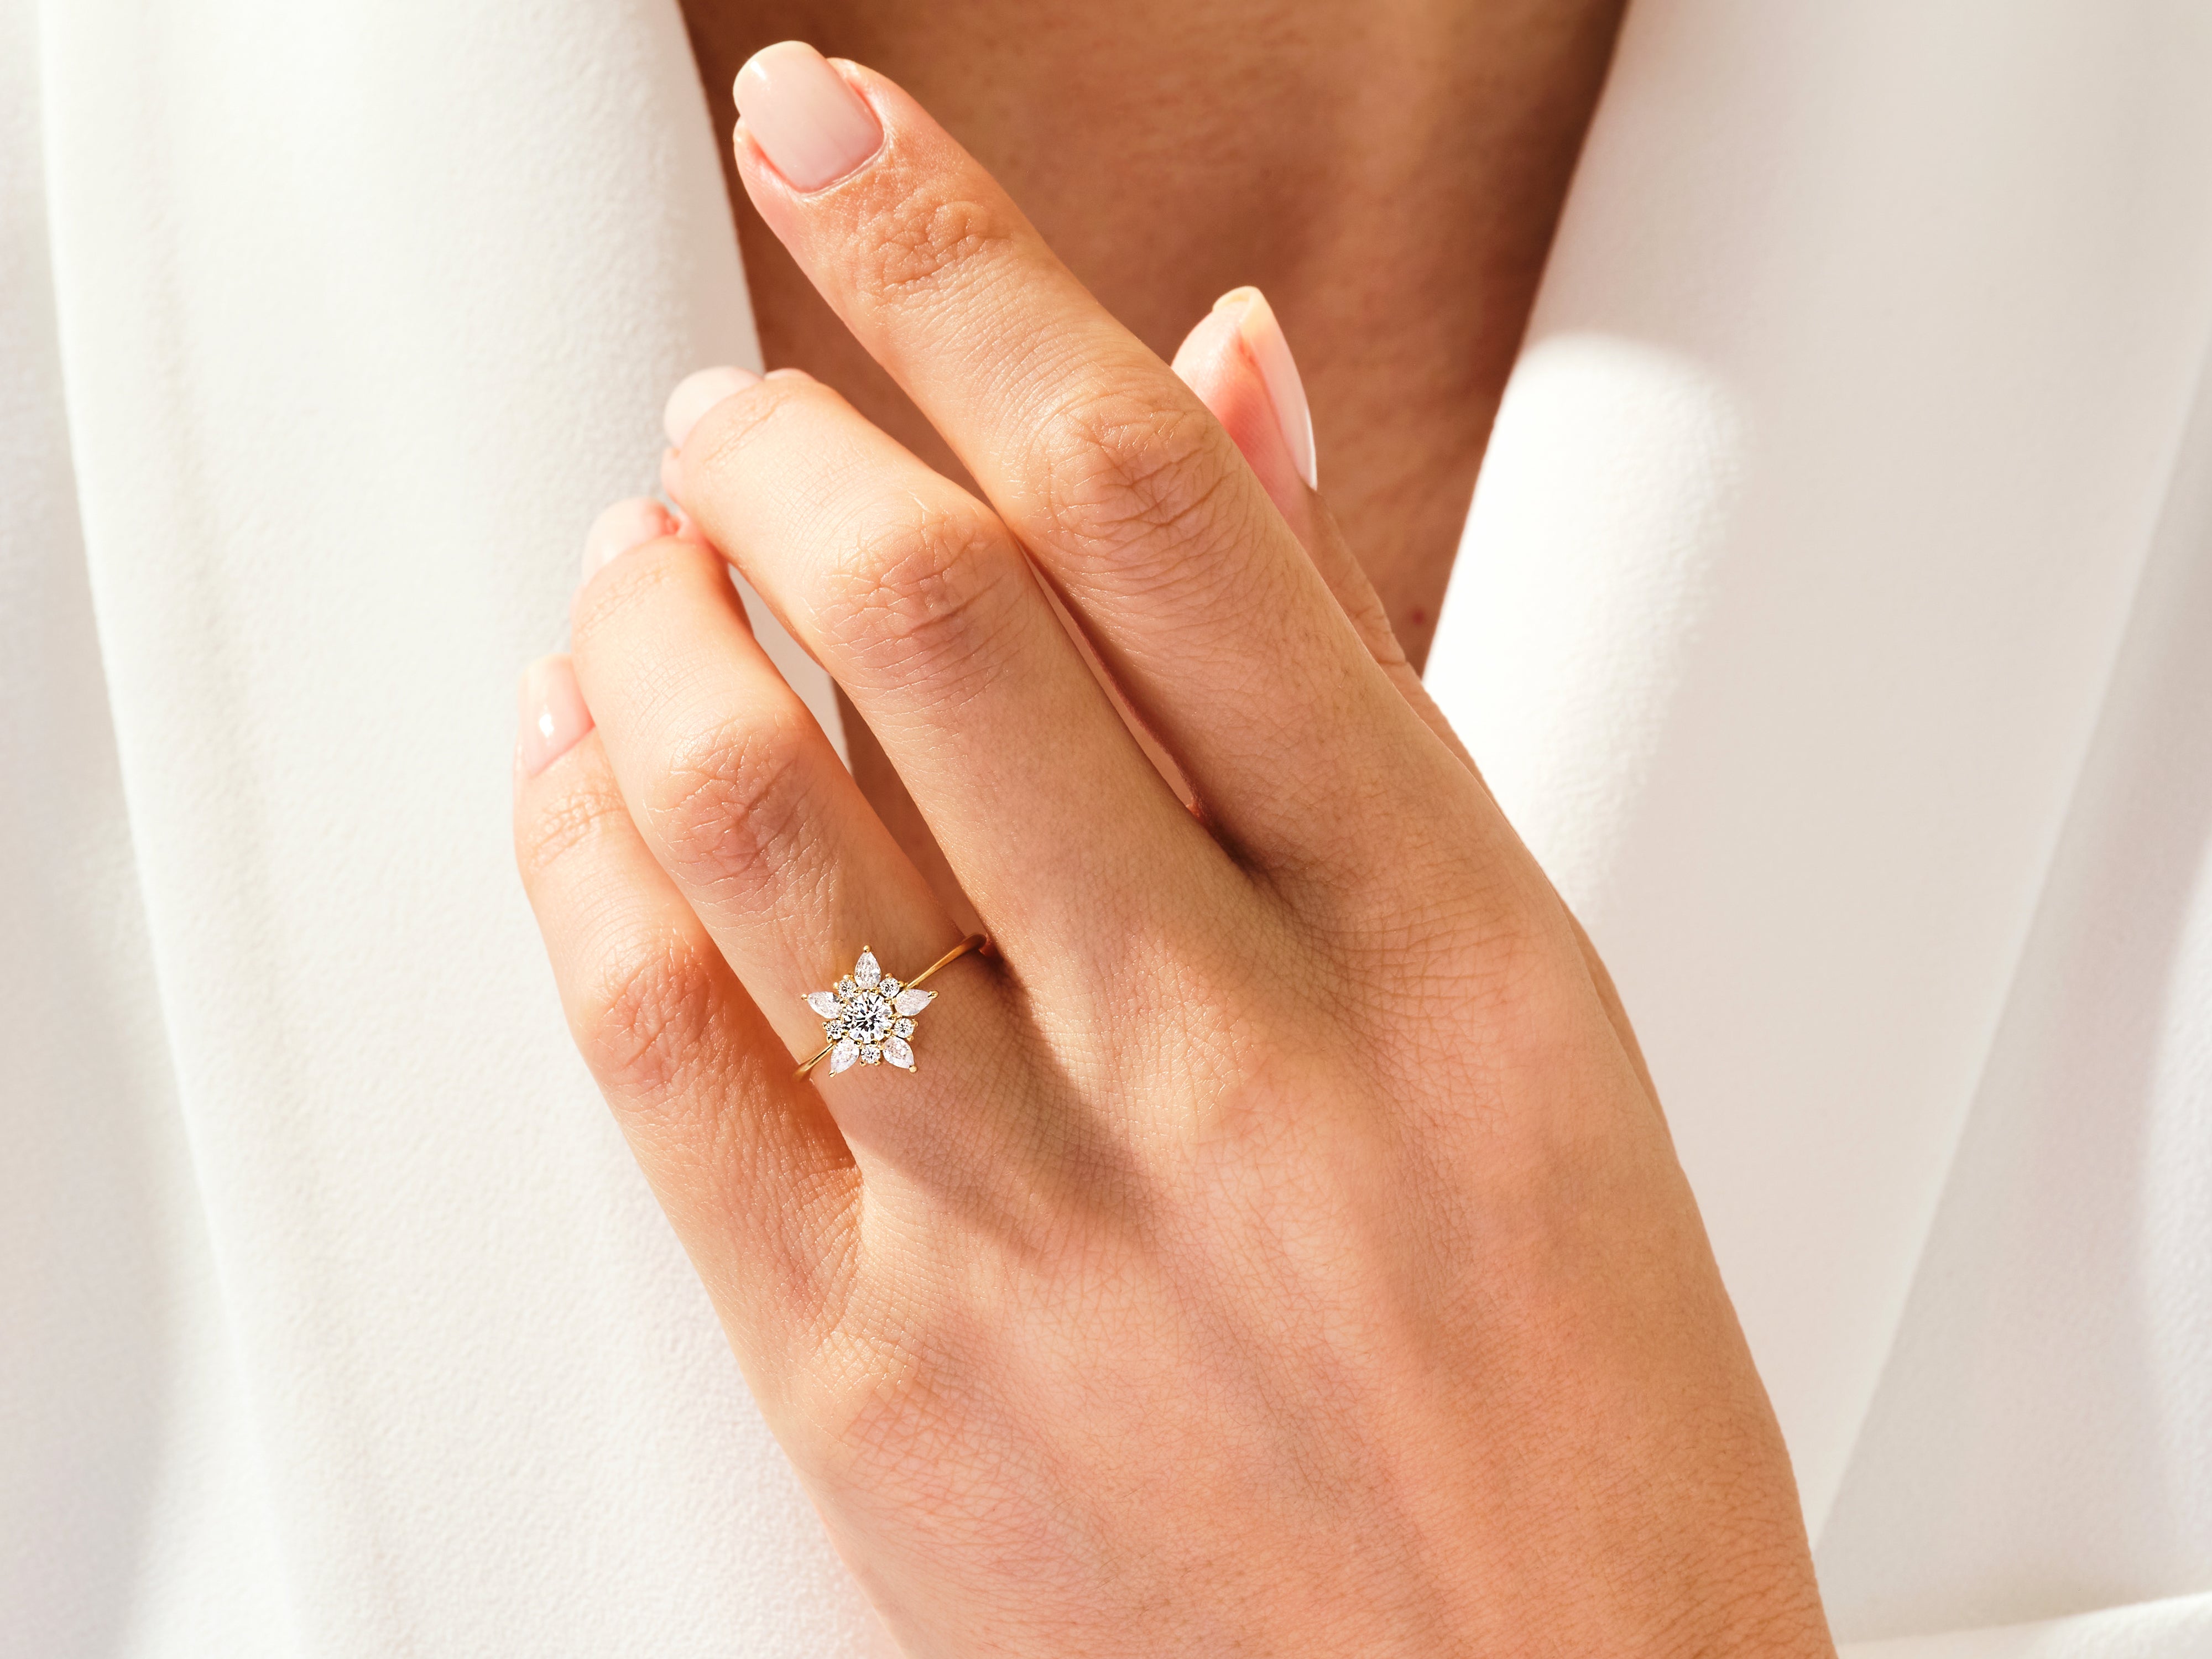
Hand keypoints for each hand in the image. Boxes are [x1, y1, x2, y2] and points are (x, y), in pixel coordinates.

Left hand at [514, 42, 1833, 1657]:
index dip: (967, 266)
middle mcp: (1231, 1051)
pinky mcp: (869, 1371)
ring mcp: (1037, 1218)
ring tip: (636, 555)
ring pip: (745, 803)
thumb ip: (1338, 680)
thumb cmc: (1559, 1377)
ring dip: (642, 619)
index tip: (847, 145)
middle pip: (925, 610)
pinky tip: (573, 764)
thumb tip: (1211, 386)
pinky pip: (655, 1041)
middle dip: (774, 437)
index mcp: (1436, 928)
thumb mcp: (1518, 995)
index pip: (1157, 496)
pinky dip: (575, 850)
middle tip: (737, 405)